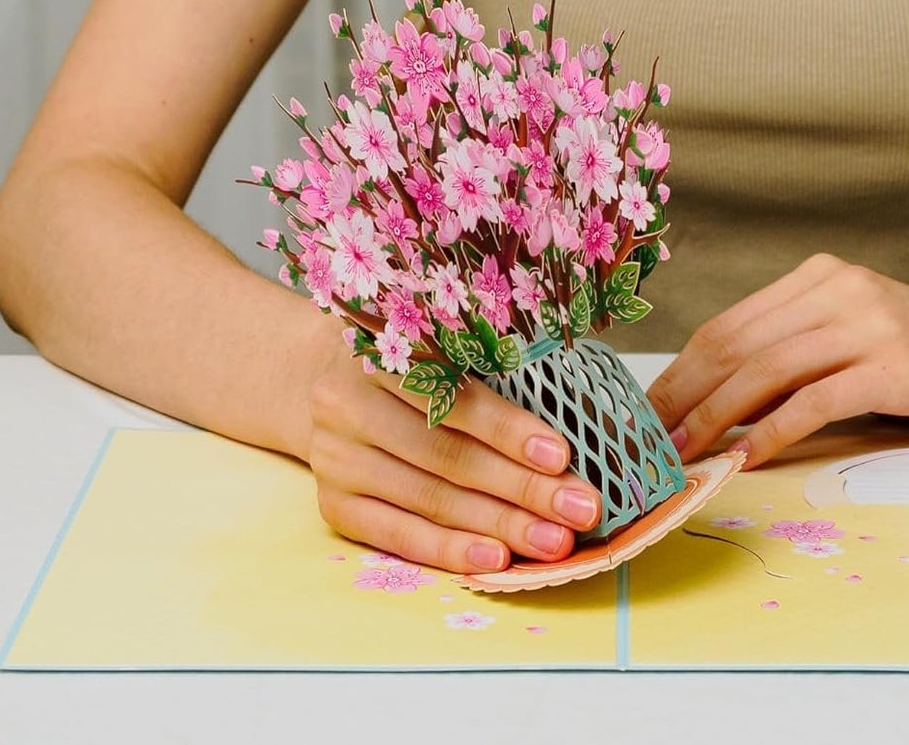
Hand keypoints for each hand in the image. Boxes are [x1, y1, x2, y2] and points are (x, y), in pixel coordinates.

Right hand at [305, 345, 601, 571]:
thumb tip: (583, 426)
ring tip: (553, 541)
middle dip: (521, 487)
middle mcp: (346, 402)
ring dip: (498, 524)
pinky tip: (495, 560)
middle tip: (579, 509)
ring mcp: (335, 457)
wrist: (325, 381)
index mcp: (380, 348)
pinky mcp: (333, 504)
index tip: (562, 456)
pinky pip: (398, 536)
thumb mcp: (443, 347)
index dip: (508, 429)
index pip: (453, 398)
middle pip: (447, 455)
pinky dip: (450, 550)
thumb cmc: (412, 361)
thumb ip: (497, 372)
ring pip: (429, 498)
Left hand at [646, 252, 908, 468]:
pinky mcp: (899, 365)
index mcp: (823, 276)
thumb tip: (722, 402)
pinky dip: (771, 432)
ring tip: (681, 457)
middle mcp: (840, 288)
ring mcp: (871, 322)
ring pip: (765, 370)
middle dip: (682, 396)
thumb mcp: (863, 337)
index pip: (730, 324)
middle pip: (736, 343)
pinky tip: (745, 460)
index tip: (647, 413)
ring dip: (714, 419)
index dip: (681, 371)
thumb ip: (803, 353)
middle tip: (645, 443)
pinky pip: (815, 400)